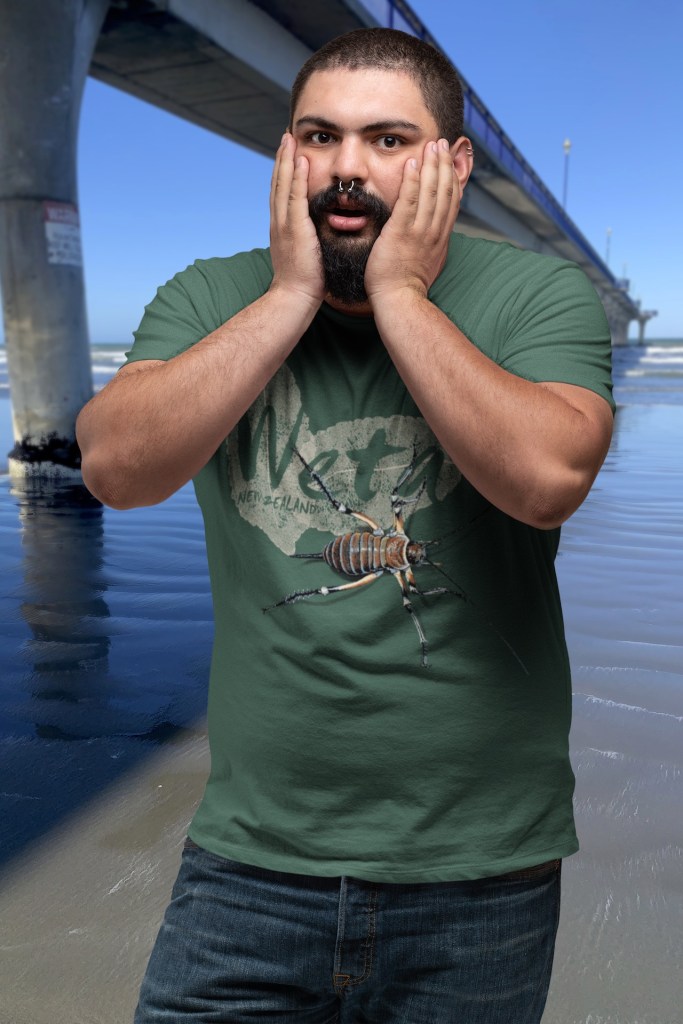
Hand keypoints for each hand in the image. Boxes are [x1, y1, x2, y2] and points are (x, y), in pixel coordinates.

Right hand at [269, 133, 324, 309]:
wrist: (294, 297)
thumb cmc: (304, 282)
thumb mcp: (306, 255)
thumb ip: (309, 240)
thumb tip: (318, 234)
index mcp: (282, 227)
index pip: (281, 193)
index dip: (284, 172)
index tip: (288, 154)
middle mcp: (279, 222)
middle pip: (278, 182)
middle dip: (282, 158)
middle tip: (286, 136)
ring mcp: (284, 224)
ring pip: (283, 184)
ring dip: (286, 160)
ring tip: (290, 138)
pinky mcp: (294, 228)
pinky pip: (295, 197)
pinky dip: (296, 177)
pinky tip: (301, 161)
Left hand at [365, 139, 459, 305]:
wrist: (400, 300)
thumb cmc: (408, 285)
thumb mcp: (429, 262)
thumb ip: (431, 244)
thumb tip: (434, 236)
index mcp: (441, 237)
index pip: (452, 201)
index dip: (452, 177)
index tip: (450, 160)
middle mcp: (434, 231)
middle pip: (445, 190)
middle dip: (444, 164)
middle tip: (443, 142)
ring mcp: (419, 231)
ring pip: (431, 192)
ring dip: (432, 165)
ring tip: (431, 145)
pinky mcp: (401, 232)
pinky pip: (409, 201)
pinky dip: (413, 181)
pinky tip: (412, 164)